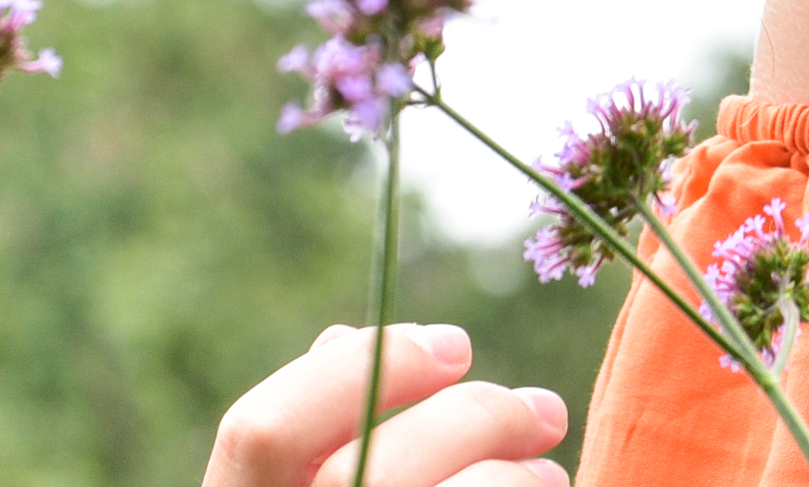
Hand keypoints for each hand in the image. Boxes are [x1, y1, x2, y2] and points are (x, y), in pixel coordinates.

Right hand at [206, 322, 571, 486]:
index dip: (359, 370)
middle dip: (469, 421)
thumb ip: (319, 432)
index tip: (454, 341)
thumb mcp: (305, 484)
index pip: (259, 430)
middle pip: (366, 471)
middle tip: (542, 409)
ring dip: (508, 478)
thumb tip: (342, 336)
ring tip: (549, 470)